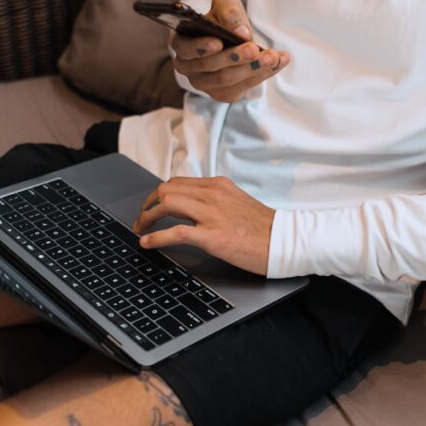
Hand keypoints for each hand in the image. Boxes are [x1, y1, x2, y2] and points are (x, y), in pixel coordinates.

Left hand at [132, 176, 274, 275]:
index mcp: (218, 185)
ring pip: (167, 204)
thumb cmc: (264, 228)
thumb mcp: (238, 202)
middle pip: (167, 189)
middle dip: (148, 204)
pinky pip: (175, 232)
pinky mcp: (213, 236)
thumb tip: (193, 207)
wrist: (285, 241)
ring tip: (140, 229)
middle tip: (141, 218)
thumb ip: (216, 200)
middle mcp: (213, 194)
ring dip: (147, 217)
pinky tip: (147, 243)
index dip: (158, 194)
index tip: (151, 206)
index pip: (178, 182)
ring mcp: (212, 214)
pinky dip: (156, 237)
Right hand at [170, 0, 290, 102]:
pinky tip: (279, 61)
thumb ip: (229, 11)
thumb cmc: (221, 18)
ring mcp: (204, 84)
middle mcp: (187, 66)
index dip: (201, 47)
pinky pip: (243, 87)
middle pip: (210, 66)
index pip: (186, 48)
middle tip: (254, 49)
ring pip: (227, 80)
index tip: (219, 42)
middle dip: (234, 58)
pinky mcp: (222, 94)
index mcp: (181, 42)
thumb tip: (242, 32)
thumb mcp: (224, 4)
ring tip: (273, 56)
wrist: (229, 37)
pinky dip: (263, 74)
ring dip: (252, 68)